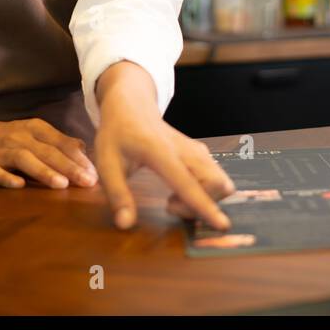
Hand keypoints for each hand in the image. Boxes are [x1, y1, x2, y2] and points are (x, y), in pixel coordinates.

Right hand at [0, 65, 97, 188]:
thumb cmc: (11, 135)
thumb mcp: (37, 133)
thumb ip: (60, 142)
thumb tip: (85, 150)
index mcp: (35, 129)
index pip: (61, 143)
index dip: (78, 158)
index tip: (95, 173)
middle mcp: (20, 137)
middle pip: (47, 152)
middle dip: (69, 167)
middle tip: (88, 181)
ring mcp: (1, 150)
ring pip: (24, 160)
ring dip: (43, 171)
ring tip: (61, 184)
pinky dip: (6, 177)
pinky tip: (19, 185)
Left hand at [92, 61, 235, 230]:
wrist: (131, 104)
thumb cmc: (116, 134)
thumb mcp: (107, 164)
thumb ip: (117, 195)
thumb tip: (125, 225)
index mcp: (161, 152)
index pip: (188, 183)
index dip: (205, 206)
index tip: (222, 225)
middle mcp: (184, 150)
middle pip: (215, 181)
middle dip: (202, 204)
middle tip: (170, 206)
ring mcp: (195, 148)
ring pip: (219, 178)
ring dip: (206, 197)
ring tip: (174, 199)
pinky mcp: (199, 151)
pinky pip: (215, 174)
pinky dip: (206, 189)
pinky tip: (181, 189)